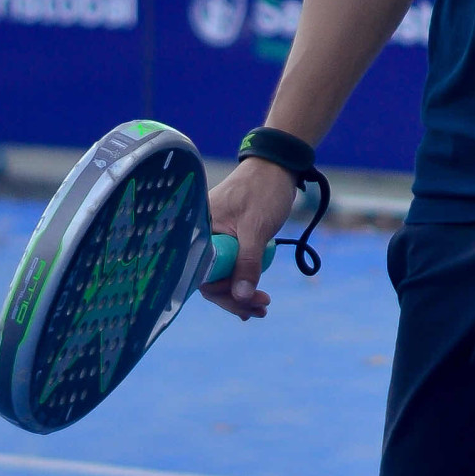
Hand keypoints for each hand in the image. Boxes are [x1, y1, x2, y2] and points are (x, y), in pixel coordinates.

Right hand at [200, 158, 295, 320]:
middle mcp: (201, 237)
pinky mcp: (228, 240)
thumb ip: (247, 263)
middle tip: (263, 307)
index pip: (201, 274)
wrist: (276, 167)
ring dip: (241, 293)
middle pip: (211, 279)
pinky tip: (253, 298)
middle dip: (236, 298)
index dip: (223, 294)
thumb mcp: (256, 228)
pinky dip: (243, 281)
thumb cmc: (263, 191)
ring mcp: (215, 239)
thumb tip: (241, 297)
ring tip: (263, 306)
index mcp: (199, 231)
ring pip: (222, 276)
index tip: (246, 303)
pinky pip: (230, 267)